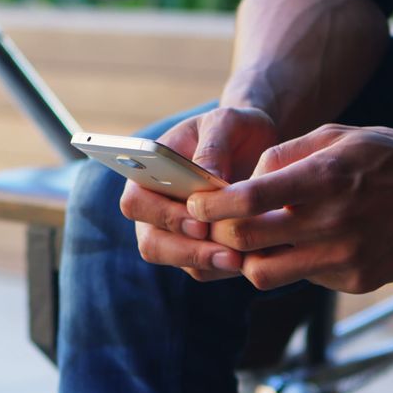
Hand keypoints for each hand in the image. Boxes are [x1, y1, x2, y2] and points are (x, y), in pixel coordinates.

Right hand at [118, 107, 278, 280]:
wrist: (256, 143)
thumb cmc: (233, 128)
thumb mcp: (226, 123)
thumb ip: (213, 147)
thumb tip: (207, 179)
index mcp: (147, 173)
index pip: (136, 202)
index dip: (161, 215)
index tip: (197, 220)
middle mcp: (155, 208)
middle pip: (152, 243)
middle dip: (187, 250)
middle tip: (225, 251)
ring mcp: (175, 232)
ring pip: (180, 262)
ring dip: (208, 263)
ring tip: (240, 260)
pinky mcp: (200, 249)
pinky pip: (205, 269)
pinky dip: (225, 267)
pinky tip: (251, 259)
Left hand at [186, 124, 392, 292]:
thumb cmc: (391, 156)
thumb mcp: (337, 136)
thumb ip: (285, 155)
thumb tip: (244, 181)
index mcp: (324, 179)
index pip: (247, 201)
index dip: (211, 205)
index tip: (195, 202)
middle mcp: (331, 223)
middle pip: (246, 242)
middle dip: (220, 232)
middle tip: (214, 224)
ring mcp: (344, 258)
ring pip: (265, 273)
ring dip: (250, 257)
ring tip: (256, 238)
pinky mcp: (356, 281)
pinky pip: (303, 278)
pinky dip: (294, 262)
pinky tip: (308, 242)